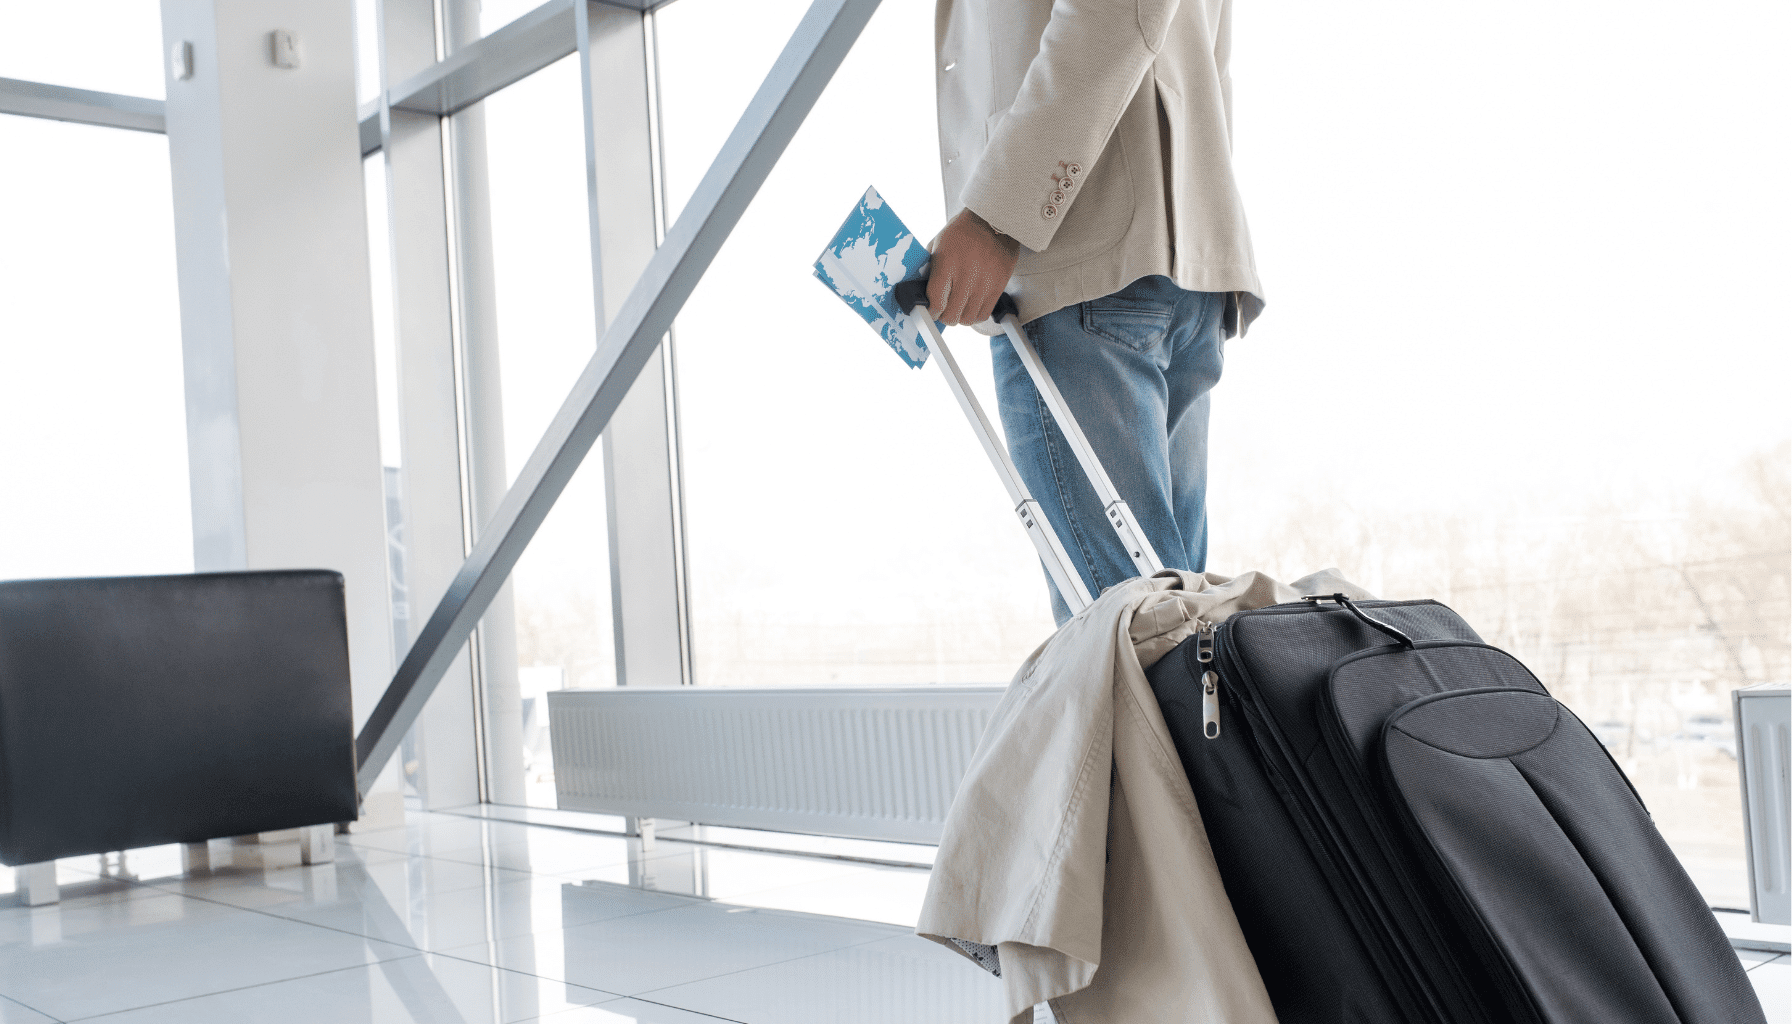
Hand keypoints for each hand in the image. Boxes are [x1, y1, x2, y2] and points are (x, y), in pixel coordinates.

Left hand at [927, 208, 1020, 325]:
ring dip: (960, 316)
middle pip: (951, 315)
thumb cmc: (962, 232)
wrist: (993, 221)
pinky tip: (971, 305)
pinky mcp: (998, 286)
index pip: (936, 302)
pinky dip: (974, 314)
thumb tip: (919, 290)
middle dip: (944, 316)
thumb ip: (929, 268)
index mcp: (947, 263)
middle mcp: (966, 275)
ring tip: (958, 307)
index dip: (931, 311)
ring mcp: (984, 283)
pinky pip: (983, 314)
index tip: (930, 310)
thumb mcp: (938, 244)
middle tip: (943, 309)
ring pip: (967, 319)